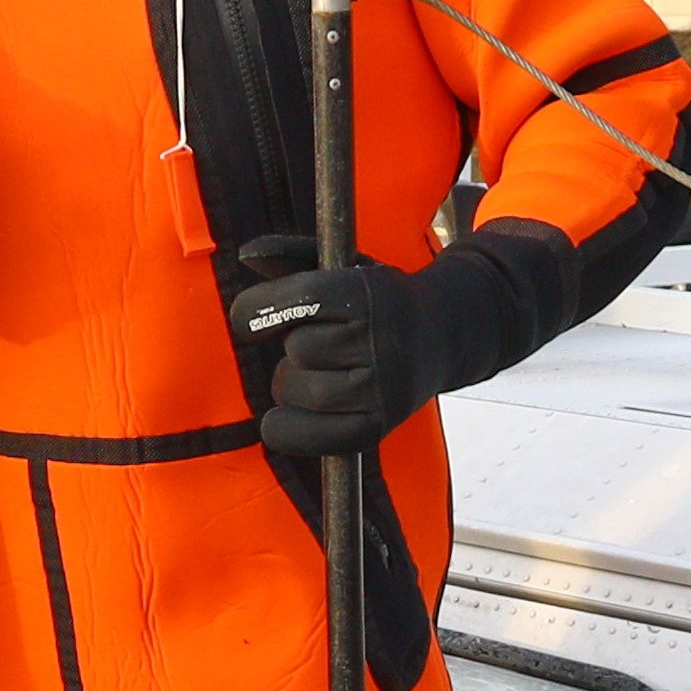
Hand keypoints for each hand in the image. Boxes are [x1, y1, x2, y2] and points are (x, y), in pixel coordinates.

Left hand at [229, 240, 426, 461]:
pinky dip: (287, 428)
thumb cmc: (377, 300)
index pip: (296, 301)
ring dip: (291, 383)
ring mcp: (381, 389)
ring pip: (298, 390)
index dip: (256, 310)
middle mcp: (380, 342)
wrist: (442, 335)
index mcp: (368, 294)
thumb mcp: (345, 266)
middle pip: (296, 348)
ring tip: (317, 372)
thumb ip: (293, 255)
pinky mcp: (377, 428)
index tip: (249, 319)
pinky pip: (308, 436)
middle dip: (292, 345)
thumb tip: (248, 254)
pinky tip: (290, 413)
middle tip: (315, 344)